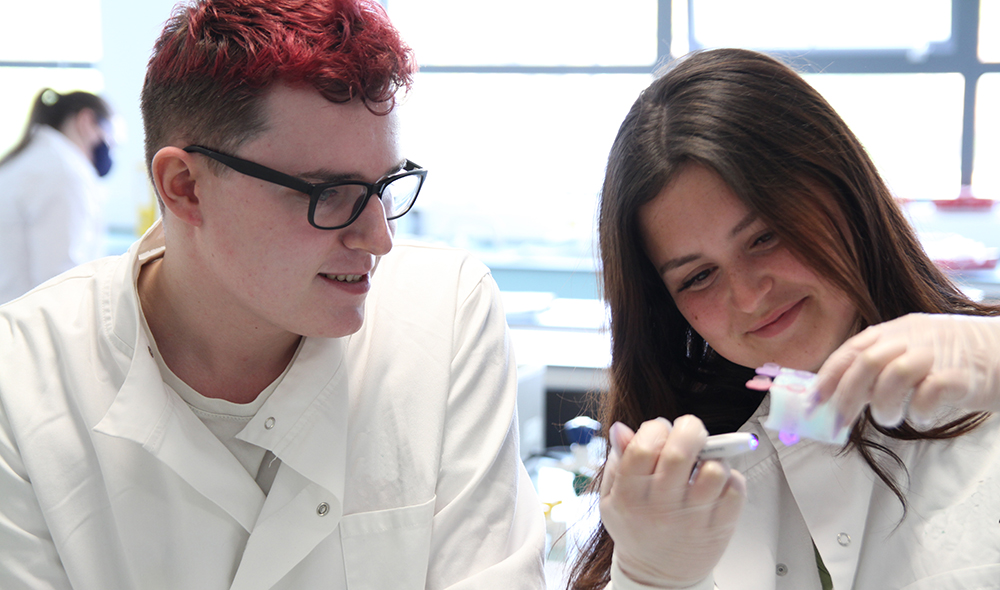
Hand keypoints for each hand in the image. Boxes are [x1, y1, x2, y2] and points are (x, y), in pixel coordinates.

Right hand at [599, 415, 745, 587]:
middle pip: (680, 452)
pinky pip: (736, 489)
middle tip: (690, 432)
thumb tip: (623, 429)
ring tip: (703, 462)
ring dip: (713, 456)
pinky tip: (716, 483)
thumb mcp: (612, 498)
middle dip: (689, 429)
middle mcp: (661, 507)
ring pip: (714, 469)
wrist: (658, 577)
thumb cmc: (637, 528)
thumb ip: (617, 460)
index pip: (644, 447)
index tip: (660, 430)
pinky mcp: (720, 527)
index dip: (655, 428)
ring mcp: (693, 518)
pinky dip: (730, 477)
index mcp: (630, 495)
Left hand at [815, 313, 999, 428]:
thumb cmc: (955, 359)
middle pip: (867, 362)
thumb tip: (841, 397)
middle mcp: (913, 338)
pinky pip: (930, 393)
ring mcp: (938, 355)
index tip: (813, 402)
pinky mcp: (963, 376)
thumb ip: (881, 369)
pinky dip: (919, 412)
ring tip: (890, 418)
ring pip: (895, 375)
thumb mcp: (913, 352)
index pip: (852, 350)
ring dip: (883, 405)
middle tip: (840, 423)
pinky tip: (922, 419)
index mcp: (896, 331)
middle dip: (846, 396)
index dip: (828, 376)